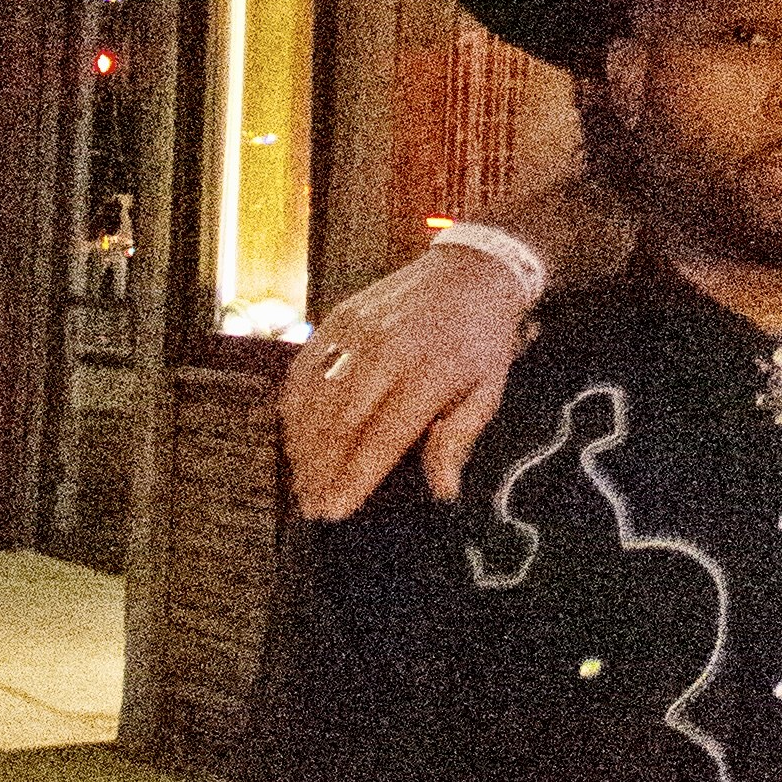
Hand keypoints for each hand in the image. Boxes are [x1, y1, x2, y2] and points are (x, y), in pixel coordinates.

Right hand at [278, 242, 532, 515]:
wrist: (471, 270)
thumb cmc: (480, 339)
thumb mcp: (488, 390)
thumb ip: (459, 439)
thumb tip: (443, 491)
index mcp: (430, 371)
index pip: (382, 437)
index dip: (354, 478)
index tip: (335, 511)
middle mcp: (387, 349)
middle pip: (340, 424)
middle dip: (321, 472)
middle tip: (312, 506)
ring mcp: (357, 330)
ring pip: (314, 400)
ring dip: (302, 448)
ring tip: (303, 482)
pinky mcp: (338, 318)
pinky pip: (303, 369)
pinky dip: (294, 408)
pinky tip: (296, 437)